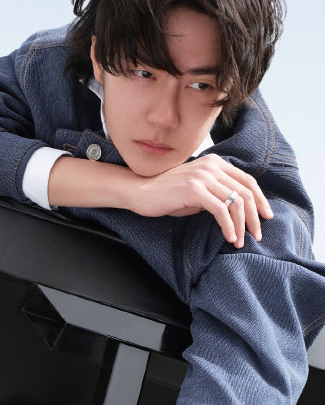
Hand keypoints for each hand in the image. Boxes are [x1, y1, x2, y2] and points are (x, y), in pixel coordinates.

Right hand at [130, 153, 272, 247]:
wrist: (139, 191)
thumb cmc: (166, 195)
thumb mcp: (197, 190)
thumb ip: (216, 193)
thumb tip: (237, 210)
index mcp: (215, 163)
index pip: (248, 181)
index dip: (260, 200)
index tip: (265, 218)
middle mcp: (212, 166)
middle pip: (246, 192)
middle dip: (255, 217)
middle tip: (257, 235)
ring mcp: (203, 176)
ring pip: (236, 202)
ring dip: (242, 225)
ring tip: (240, 241)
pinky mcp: (194, 189)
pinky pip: (220, 209)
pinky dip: (228, 226)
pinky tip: (229, 237)